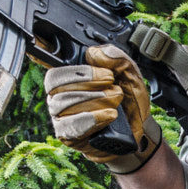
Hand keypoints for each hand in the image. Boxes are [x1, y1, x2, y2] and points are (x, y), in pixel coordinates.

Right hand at [45, 44, 159, 171]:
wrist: (140, 130)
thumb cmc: (129, 101)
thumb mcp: (130, 75)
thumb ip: (116, 58)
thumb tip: (94, 52)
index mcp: (70, 78)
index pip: (52, 68)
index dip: (47, 56)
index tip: (65, 54)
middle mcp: (59, 96)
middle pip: (56, 84)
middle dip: (88, 82)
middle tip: (112, 83)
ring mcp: (60, 117)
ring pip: (63, 104)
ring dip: (94, 100)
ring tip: (115, 101)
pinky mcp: (67, 136)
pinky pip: (70, 125)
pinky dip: (91, 118)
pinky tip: (109, 115)